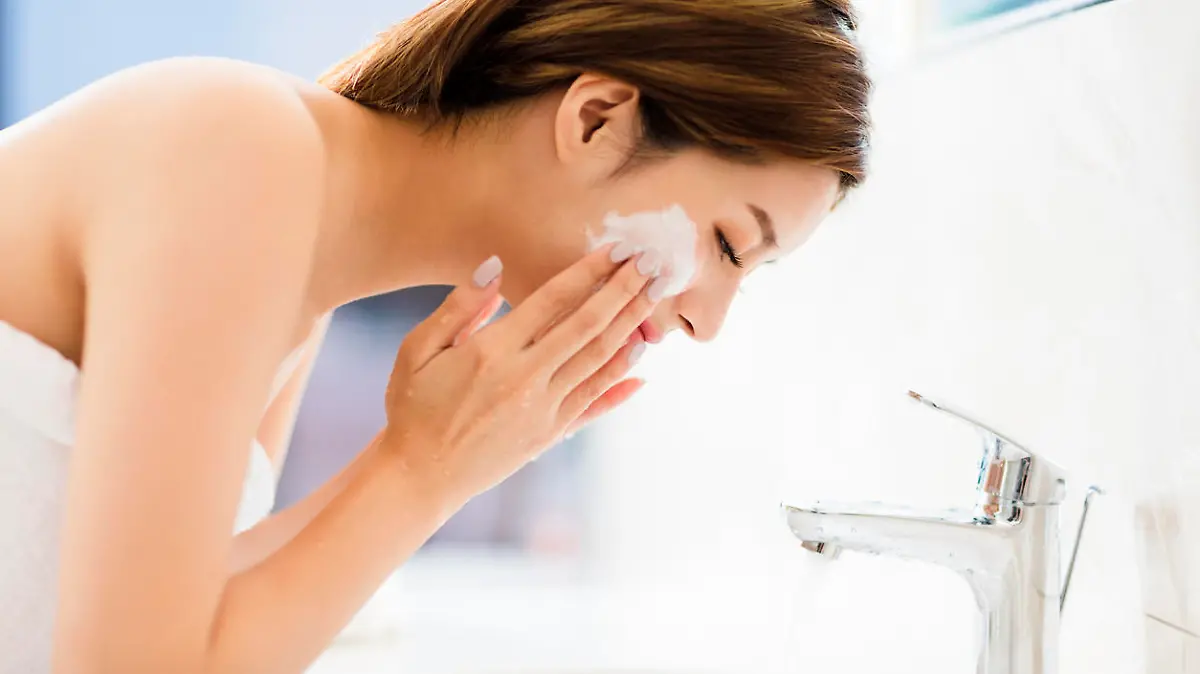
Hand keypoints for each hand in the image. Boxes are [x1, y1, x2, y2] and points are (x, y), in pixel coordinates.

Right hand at [381, 246, 661, 505]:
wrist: (419, 476)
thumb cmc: (413, 406)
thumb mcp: (418, 350)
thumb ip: (459, 307)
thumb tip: (495, 266)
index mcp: (492, 351)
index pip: (553, 300)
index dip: (589, 271)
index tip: (616, 249)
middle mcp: (525, 379)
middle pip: (588, 326)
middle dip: (625, 290)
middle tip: (654, 262)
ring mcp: (543, 409)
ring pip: (599, 361)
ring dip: (632, 326)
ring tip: (657, 296)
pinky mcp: (550, 434)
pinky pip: (594, 402)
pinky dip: (621, 382)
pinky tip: (644, 364)